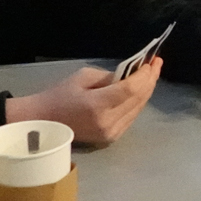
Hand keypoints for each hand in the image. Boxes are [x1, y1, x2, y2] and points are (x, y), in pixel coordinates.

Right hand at [6, 60, 160, 144]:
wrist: (44, 121)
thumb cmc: (60, 95)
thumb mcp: (83, 77)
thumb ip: (110, 77)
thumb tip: (131, 76)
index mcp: (97, 106)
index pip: (131, 90)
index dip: (144, 75)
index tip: (152, 61)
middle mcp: (108, 122)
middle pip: (139, 100)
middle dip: (150, 80)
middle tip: (156, 64)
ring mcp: (111, 133)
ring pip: (138, 109)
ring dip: (147, 91)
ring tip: (152, 74)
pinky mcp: (111, 138)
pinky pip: (131, 117)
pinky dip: (138, 102)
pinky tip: (142, 90)